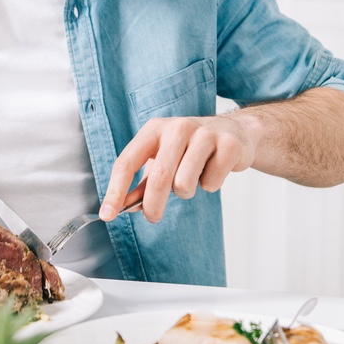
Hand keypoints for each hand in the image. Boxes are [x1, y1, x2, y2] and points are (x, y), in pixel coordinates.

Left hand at [99, 115, 257, 222]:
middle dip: (153, 205)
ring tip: (193, 178)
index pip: (127, 162)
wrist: (236, 132)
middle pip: (158, 177)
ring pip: (185, 183)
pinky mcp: (229, 145)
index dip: (115, 191)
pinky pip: (211, 183)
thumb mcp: (163, 158)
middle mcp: (178, 127)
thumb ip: (143, 183)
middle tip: (153, 217)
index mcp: (155, 129)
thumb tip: (124, 207)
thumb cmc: (191, 149)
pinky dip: (210, 185)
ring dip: (186, 191)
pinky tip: (214, 169)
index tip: (107, 215)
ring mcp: (205, 134)